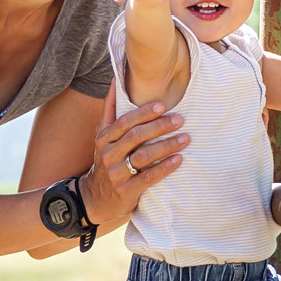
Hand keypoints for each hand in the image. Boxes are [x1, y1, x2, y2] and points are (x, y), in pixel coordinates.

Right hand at [78, 100, 187, 227]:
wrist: (95, 199)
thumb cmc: (105, 162)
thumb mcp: (102, 138)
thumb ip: (109, 111)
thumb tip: (115, 82)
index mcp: (104, 139)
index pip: (124, 122)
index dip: (143, 113)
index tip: (162, 106)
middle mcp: (108, 155)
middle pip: (135, 137)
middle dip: (159, 127)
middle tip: (179, 120)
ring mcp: (116, 173)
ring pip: (143, 156)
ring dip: (166, 146)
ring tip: (185, 139)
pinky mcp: (126, 191)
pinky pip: (148, 177)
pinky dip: (164, 168)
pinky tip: (178, 160)